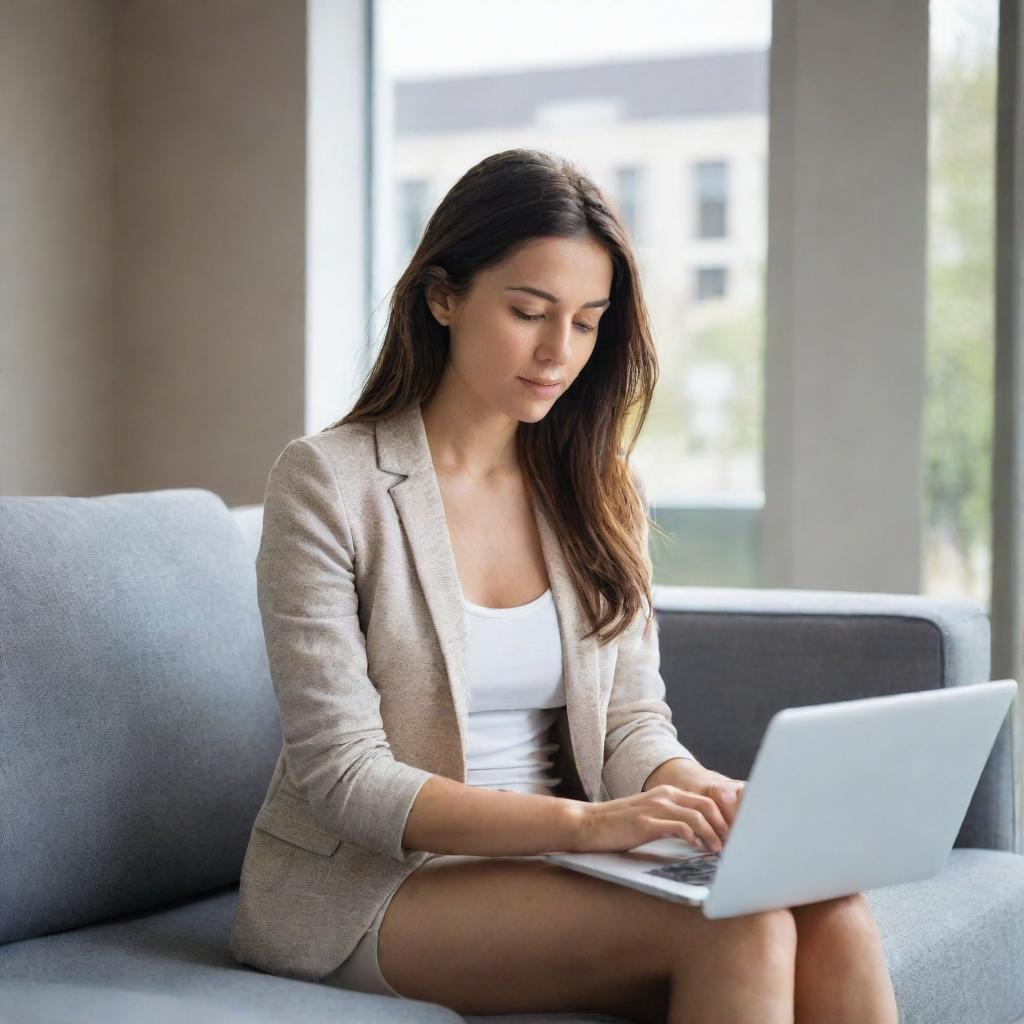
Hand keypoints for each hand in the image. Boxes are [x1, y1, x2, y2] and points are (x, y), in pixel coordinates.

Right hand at [569, 767, 745, 854]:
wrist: (588, 824)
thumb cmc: (618, 825)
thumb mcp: (649, 816)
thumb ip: (671, 819)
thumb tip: (698, 835)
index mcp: (666, 792)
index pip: (706, 799)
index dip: (722, 818)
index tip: (731, 836)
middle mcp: (664, 795)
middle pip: (707, 804)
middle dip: (724, 825)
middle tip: (732, 845)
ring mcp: (655, 807)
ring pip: (697, 816)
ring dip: (713, 835)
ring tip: (718, 850)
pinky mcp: (647, 823)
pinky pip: (680, 827)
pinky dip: (694, 838)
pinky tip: (697, 849)